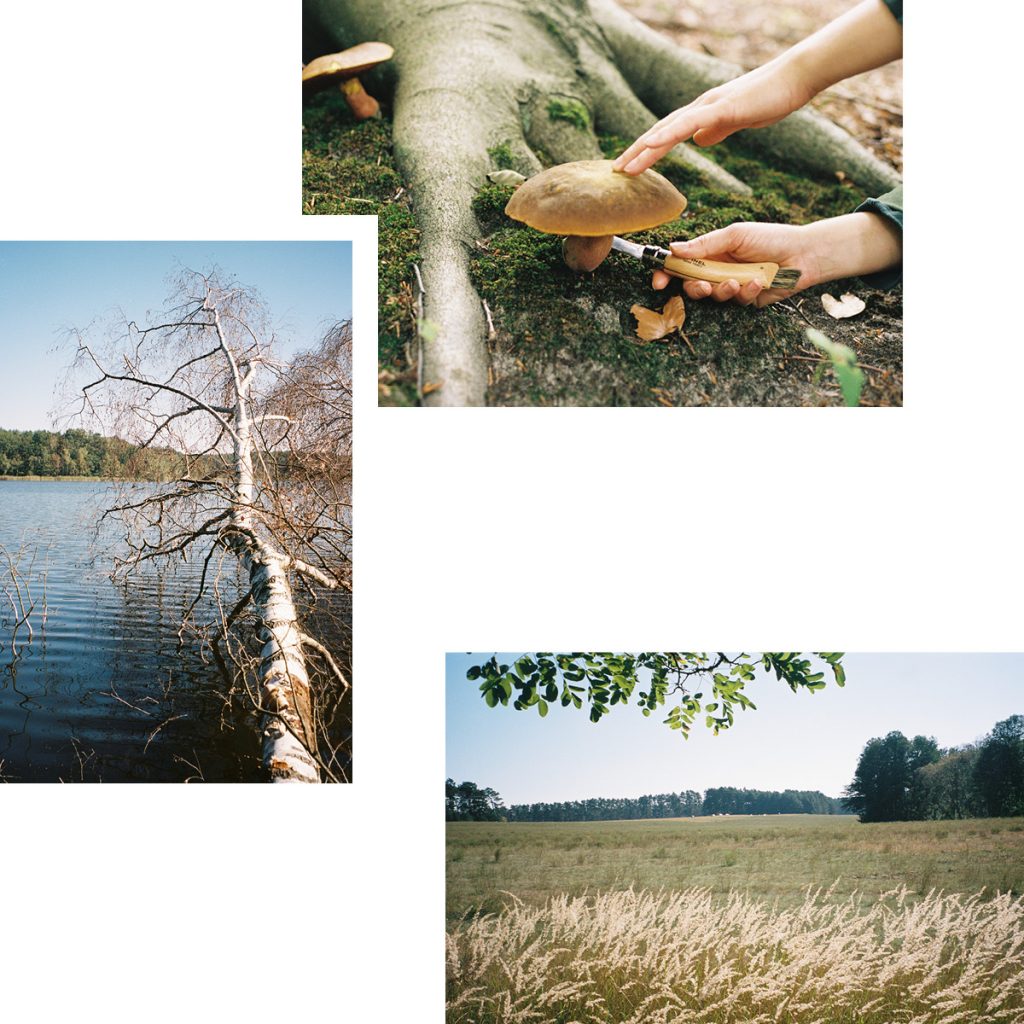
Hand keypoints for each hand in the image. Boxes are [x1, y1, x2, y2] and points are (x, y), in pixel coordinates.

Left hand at [613, 64, 811, 175]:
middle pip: (660, 131)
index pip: (668, 133)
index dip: (647, 149)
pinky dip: (667, 134)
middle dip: (636, 151)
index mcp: (703, 113)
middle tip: (615, 170)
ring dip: (643, 147)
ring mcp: (708, 106)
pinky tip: (652, 144)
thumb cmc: (770, 98)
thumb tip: (699, 141)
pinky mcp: (720, 108)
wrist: (794, 78)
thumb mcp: (737, 121)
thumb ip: (717, 130)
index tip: (630, 166)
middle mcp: (700, 107)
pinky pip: (688, 123)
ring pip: (668, 128)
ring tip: (624, 165)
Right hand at [658, 213, 901, 307]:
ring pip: (713, 297)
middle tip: (702, 285)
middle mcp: (718, 270)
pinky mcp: (746, 299)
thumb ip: (705, 244)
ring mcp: (732, 286)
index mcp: (712, 252)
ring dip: (722, 291)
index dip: (667, 272)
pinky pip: (736, 302)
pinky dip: (745, 292)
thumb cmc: (771, 238)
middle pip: (692, 285)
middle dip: (694, 287)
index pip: (682, 264)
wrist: (804, 253)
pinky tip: (757, 282)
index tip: (659, 280)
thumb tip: (674, 248)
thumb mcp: (736, 234)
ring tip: (737, 282)